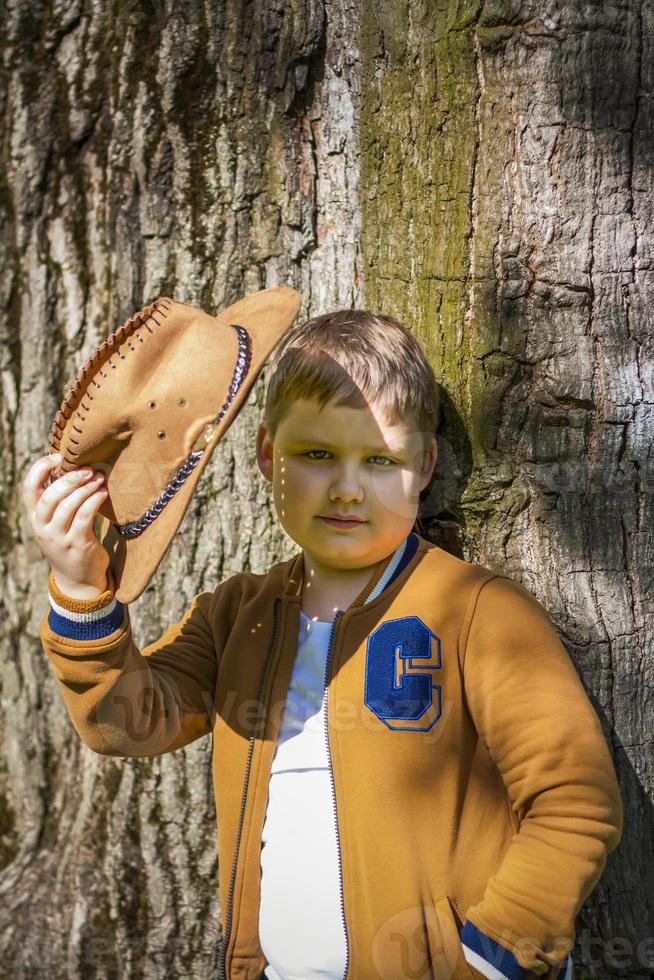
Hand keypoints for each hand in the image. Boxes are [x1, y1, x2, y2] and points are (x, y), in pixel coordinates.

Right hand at [22, 453, 109, 595]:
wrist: (79, 579)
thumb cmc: (71, 542)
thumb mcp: (57, 522)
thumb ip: (60, 500)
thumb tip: (76, 466)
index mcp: (35, 517)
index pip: (28, 488)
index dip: (40, 468)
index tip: (58, 457)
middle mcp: (42, 527)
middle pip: (50, 495)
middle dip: (70, 478)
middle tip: (88, 469)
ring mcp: (58, 537)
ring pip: (68, 505)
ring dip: (86, 488)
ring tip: (100, 479)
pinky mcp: (77, 544)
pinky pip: (84, 516)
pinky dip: (94, 500)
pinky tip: (103, 493)